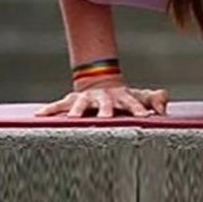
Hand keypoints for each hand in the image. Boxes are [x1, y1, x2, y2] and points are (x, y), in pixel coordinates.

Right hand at [35, 78, 168, 118]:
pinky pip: (57, 106)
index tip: (146, 117)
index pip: (133, 103)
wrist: (99, 82)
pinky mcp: (70, 102)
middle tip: (105, 119)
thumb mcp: (141, 97)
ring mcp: (85, 99)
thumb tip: (164, 106)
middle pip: (104, 103)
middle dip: (105, 110)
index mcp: (121, 97)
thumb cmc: (123, 97)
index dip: (139, 109)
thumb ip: (155, 100)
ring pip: (79, 105)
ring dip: (76, 112)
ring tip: (72, 119)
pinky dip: (48, 110)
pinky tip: (38, 116)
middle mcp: (102, 97)